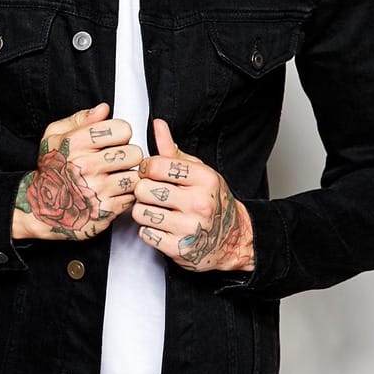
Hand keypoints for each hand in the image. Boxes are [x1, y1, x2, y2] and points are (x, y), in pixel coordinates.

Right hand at [13, 103, 142, 240]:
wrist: (41, 207)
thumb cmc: (52, 168)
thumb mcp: (55, 136)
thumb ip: (81, 119)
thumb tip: (104, 109)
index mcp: (76, 144)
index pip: (121, 129)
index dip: (121, 132)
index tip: (114, 139)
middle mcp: (86, 166)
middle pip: (134, 153)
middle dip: (128, 154)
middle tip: (117, 160)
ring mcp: (96, 190)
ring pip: (135, 176)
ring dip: (128, 175)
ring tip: (115, 176)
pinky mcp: (105, 211)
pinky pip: (131, 196)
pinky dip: (125, 194)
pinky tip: (112, 191)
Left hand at [132, 119, 254, 272]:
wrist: (233, 239)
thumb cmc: (212, 201)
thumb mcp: (198, 171)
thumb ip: (173, 150)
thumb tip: (158, 125)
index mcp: (204, 179)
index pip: (156, 165)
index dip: (146, 168)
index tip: (150, 173)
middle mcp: (199, 203)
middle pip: (144, 189)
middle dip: (143, 190)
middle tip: (152, 194)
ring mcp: (190, 228)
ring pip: (141, 212)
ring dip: (143, 211)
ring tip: (156, 209)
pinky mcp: (179, 249)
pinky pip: (145, 233)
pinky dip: (148, 230)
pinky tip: (161, 226)